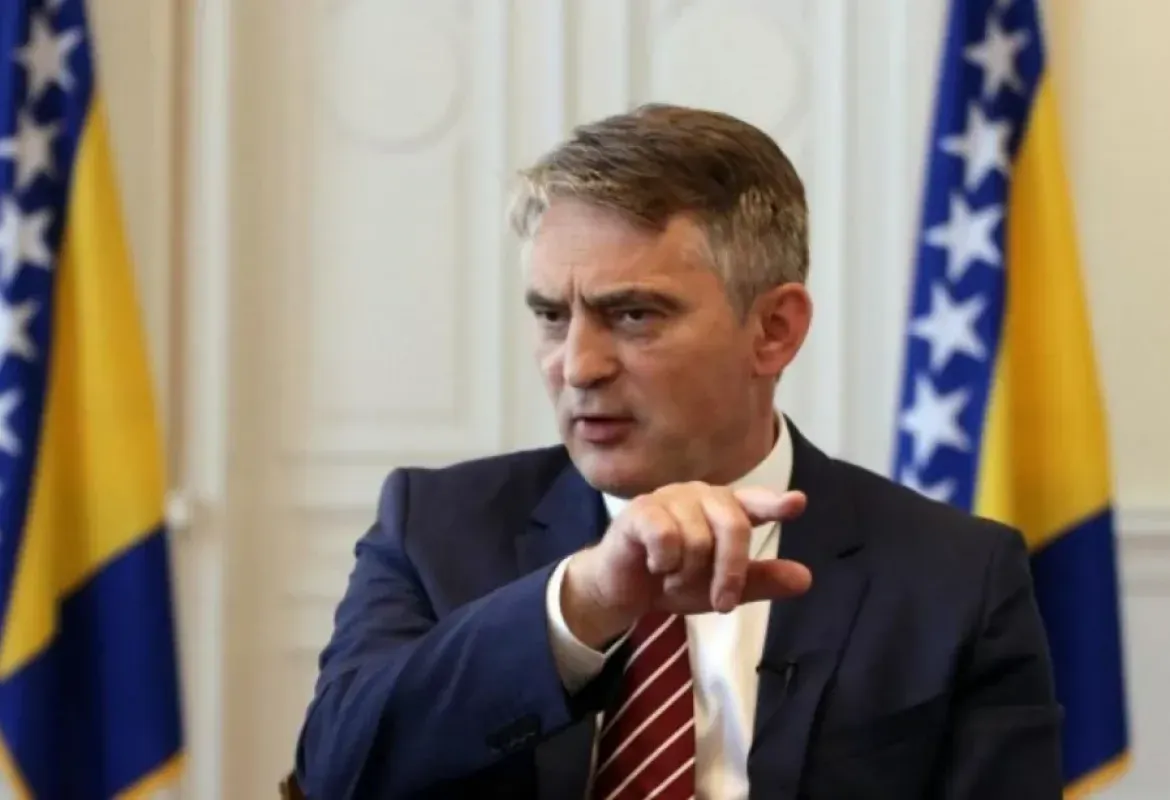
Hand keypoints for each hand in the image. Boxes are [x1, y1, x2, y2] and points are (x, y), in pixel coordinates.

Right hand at [561, 482, 811, 647]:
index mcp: (724, 509)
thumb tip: (805, 578)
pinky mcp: (641, 511)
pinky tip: (653, 565)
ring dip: (686, 574)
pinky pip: (666, 538)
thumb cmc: (674, 580)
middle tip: (722, 604)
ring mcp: (669, 499)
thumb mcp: (721, 587)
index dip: (775, 503)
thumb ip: (761, 580)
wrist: (622, 591)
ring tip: (672, 577)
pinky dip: (663, 562)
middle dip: (730, 571)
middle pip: (733, 526)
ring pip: (698, 539)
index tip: (797, 503)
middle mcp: (700, 496)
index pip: (754, 502)